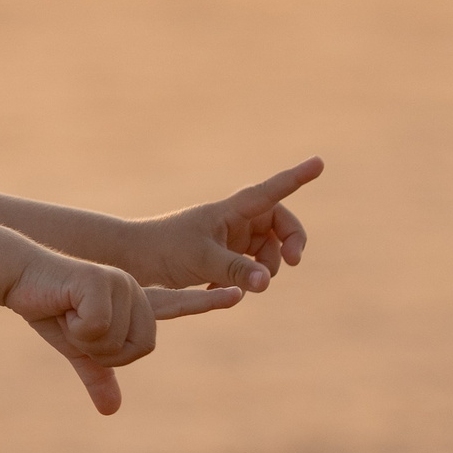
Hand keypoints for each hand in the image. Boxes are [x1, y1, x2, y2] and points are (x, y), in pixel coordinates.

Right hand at [5, 253, 242, 414]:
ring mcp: (122, 284)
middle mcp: (135, 291)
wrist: (19, 277)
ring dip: (85, 339)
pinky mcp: (103, 281)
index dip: (205, 302)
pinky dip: (75, 328)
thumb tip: (112, 411)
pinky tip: (63, 307)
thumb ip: (99, 374)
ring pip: (117, 341)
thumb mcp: (78, 348)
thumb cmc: (49, 309)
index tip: (237, 294)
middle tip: (77, 329)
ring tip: (68, 314)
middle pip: (140, 347)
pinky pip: (98, 327)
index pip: (177, 305)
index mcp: (134, 303)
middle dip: (103, 351)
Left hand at [138, 157, 322, 290]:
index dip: (296, 178)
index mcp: (231, 210)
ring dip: (263, 270)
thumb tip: (266, 282)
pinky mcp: (223, 258)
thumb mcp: (200, 260)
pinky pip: (249, 269)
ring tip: (242, 286)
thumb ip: (235, 270)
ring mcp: (231, 239)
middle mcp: (235, 221)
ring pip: (267, 252)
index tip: (320, 162)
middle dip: (290, 244)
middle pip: (281, 226)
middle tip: (294, 262)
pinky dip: (242, 281)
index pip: (271, 191)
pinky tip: (216, 289)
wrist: (132, 263)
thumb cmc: (163, 251)